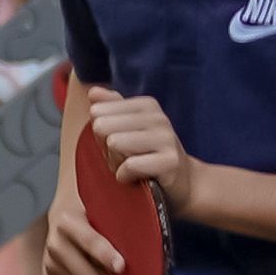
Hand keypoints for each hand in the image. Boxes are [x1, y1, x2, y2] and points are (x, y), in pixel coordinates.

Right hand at [38, 182, 122, 274]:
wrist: (64, 219)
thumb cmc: (94, 215)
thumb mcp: (105, 212)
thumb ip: (120, 225)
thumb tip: (141, 245)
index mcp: (67, 222)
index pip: (90, 242)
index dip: (106, 256)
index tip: (121, 266)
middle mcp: (54, 244)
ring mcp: (49, 264)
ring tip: (109, 273)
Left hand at [83, 85, 193, 214]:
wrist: (182, 182)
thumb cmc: (148, 155)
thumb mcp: (127, 129)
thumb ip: (111, 108)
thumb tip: (93, 92)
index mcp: (146, 105)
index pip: (97, 113)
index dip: (100, 133)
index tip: (118, 142)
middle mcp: (158, 117)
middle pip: (102, 127)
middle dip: (106, 148)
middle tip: (123, 157)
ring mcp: (166, 138)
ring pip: (114, 143)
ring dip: (115, 163)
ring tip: (130, 167)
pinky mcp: (170, 161)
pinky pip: (129, 165)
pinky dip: (125, 176)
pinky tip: (135, 178)